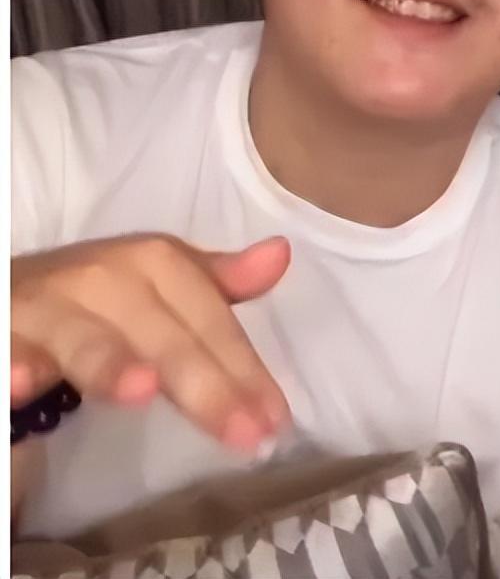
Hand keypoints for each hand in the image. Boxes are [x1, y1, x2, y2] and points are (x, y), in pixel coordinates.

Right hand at [11, 235, 291, 451]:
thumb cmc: (105, 294)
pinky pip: (11, 351)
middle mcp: (103, 277)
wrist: (17, 291)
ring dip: (110, 361)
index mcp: (152, 261)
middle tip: (247, 436)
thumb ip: (220, 283)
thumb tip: (281, 254)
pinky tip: (24, 385)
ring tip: (144, 390)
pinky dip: (18, 366)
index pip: (207, 316)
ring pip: (84, 337)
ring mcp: (48, 306)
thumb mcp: (165, 284)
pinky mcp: (6, 332)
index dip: (242, 365)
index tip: (275, 418)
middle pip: (160, 332)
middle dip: (204, 383)